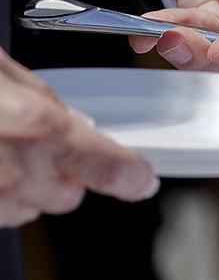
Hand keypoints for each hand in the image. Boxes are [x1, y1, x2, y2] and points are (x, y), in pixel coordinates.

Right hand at [0, 49, 158, 227]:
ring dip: (24, 186)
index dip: (133, 177)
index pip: (110, 168)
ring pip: (27, 207)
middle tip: (40, 145)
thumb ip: (43, 99)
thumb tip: (72, 120)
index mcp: (36, 128)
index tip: (143, 180)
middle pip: (68, 195)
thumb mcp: (0, 71)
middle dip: (64, 174)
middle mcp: (15, 172)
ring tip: (1, 148)